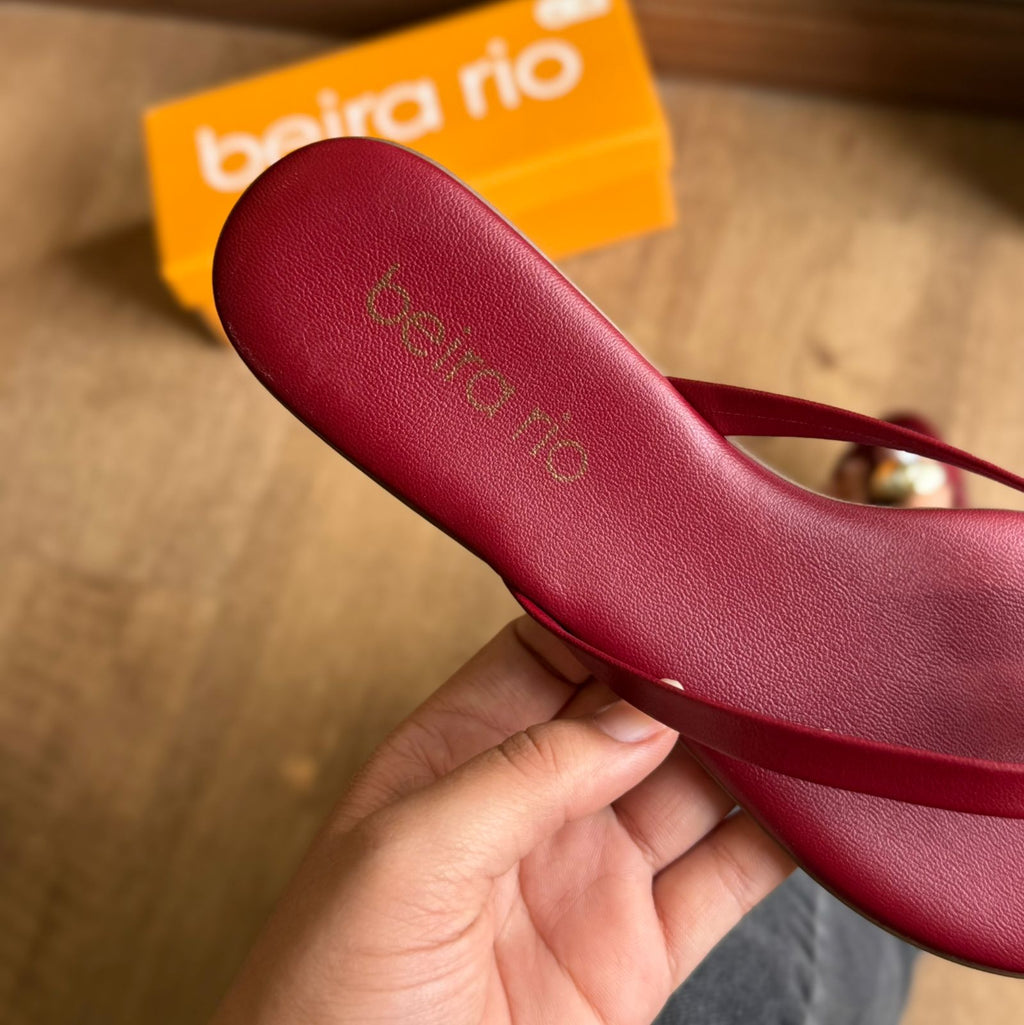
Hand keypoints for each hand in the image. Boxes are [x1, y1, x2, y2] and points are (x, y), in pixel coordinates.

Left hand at [211, 617, 793, 1024]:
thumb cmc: (328, 994)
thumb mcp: (403, 857)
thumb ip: (521, 775)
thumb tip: (637, 716)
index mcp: (455, 760)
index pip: (542, 658)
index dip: (603, 625)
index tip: (670, 596)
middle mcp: (529, 808)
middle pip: (626, 716)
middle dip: (688, 678)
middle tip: (758, 638)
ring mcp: (588, 877)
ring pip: (687, 787)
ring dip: (742, 751)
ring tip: (799, 705)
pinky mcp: (638, 955)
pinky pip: (723, 881)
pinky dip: (776, 843)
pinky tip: (814, 805)